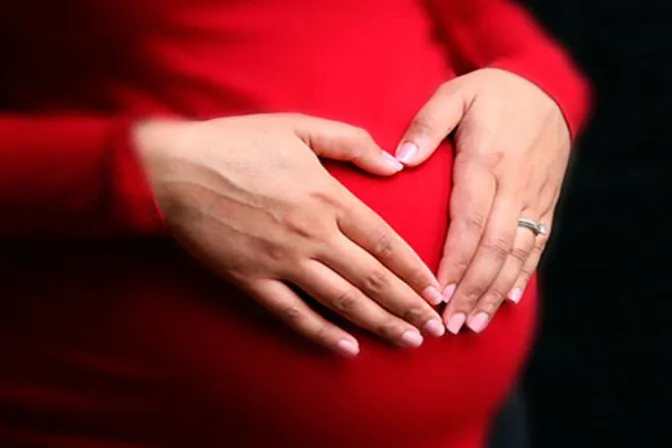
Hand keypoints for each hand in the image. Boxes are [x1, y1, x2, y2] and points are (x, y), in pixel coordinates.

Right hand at [135, 114, 445, 356]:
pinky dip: (321, 334)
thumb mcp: (297, 126)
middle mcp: (313, 235)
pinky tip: (347, 350)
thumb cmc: (235, 144)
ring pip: (342, 302)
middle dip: (409, 306)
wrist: (172, 169)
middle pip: (372, 279)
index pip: (385, 242)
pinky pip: (293, 315)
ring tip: (408, 341)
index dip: (415, 270)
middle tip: (436, 329)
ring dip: (379, 324)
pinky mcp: (252, 281)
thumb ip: (351, 142)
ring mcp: (282, 262)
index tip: (437, 291)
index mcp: (328, 198)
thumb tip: (393, 164)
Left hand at [396, 68, 570, 333]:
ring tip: (474, 323)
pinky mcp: (545, 201)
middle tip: (450, 324)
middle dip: (473, 289)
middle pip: (494, 247)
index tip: (439, 293)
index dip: (456, 261)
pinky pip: (537, 243)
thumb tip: (399, 161)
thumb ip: (426, 125)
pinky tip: (506, 299)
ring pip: (516, 252)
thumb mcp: (455, 95)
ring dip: (495, 290)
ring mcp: (533, 197)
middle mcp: (513, 186)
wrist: (545, 87)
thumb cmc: (490, 93)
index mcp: (486, 162)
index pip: (470, 221)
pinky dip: (522, 273)